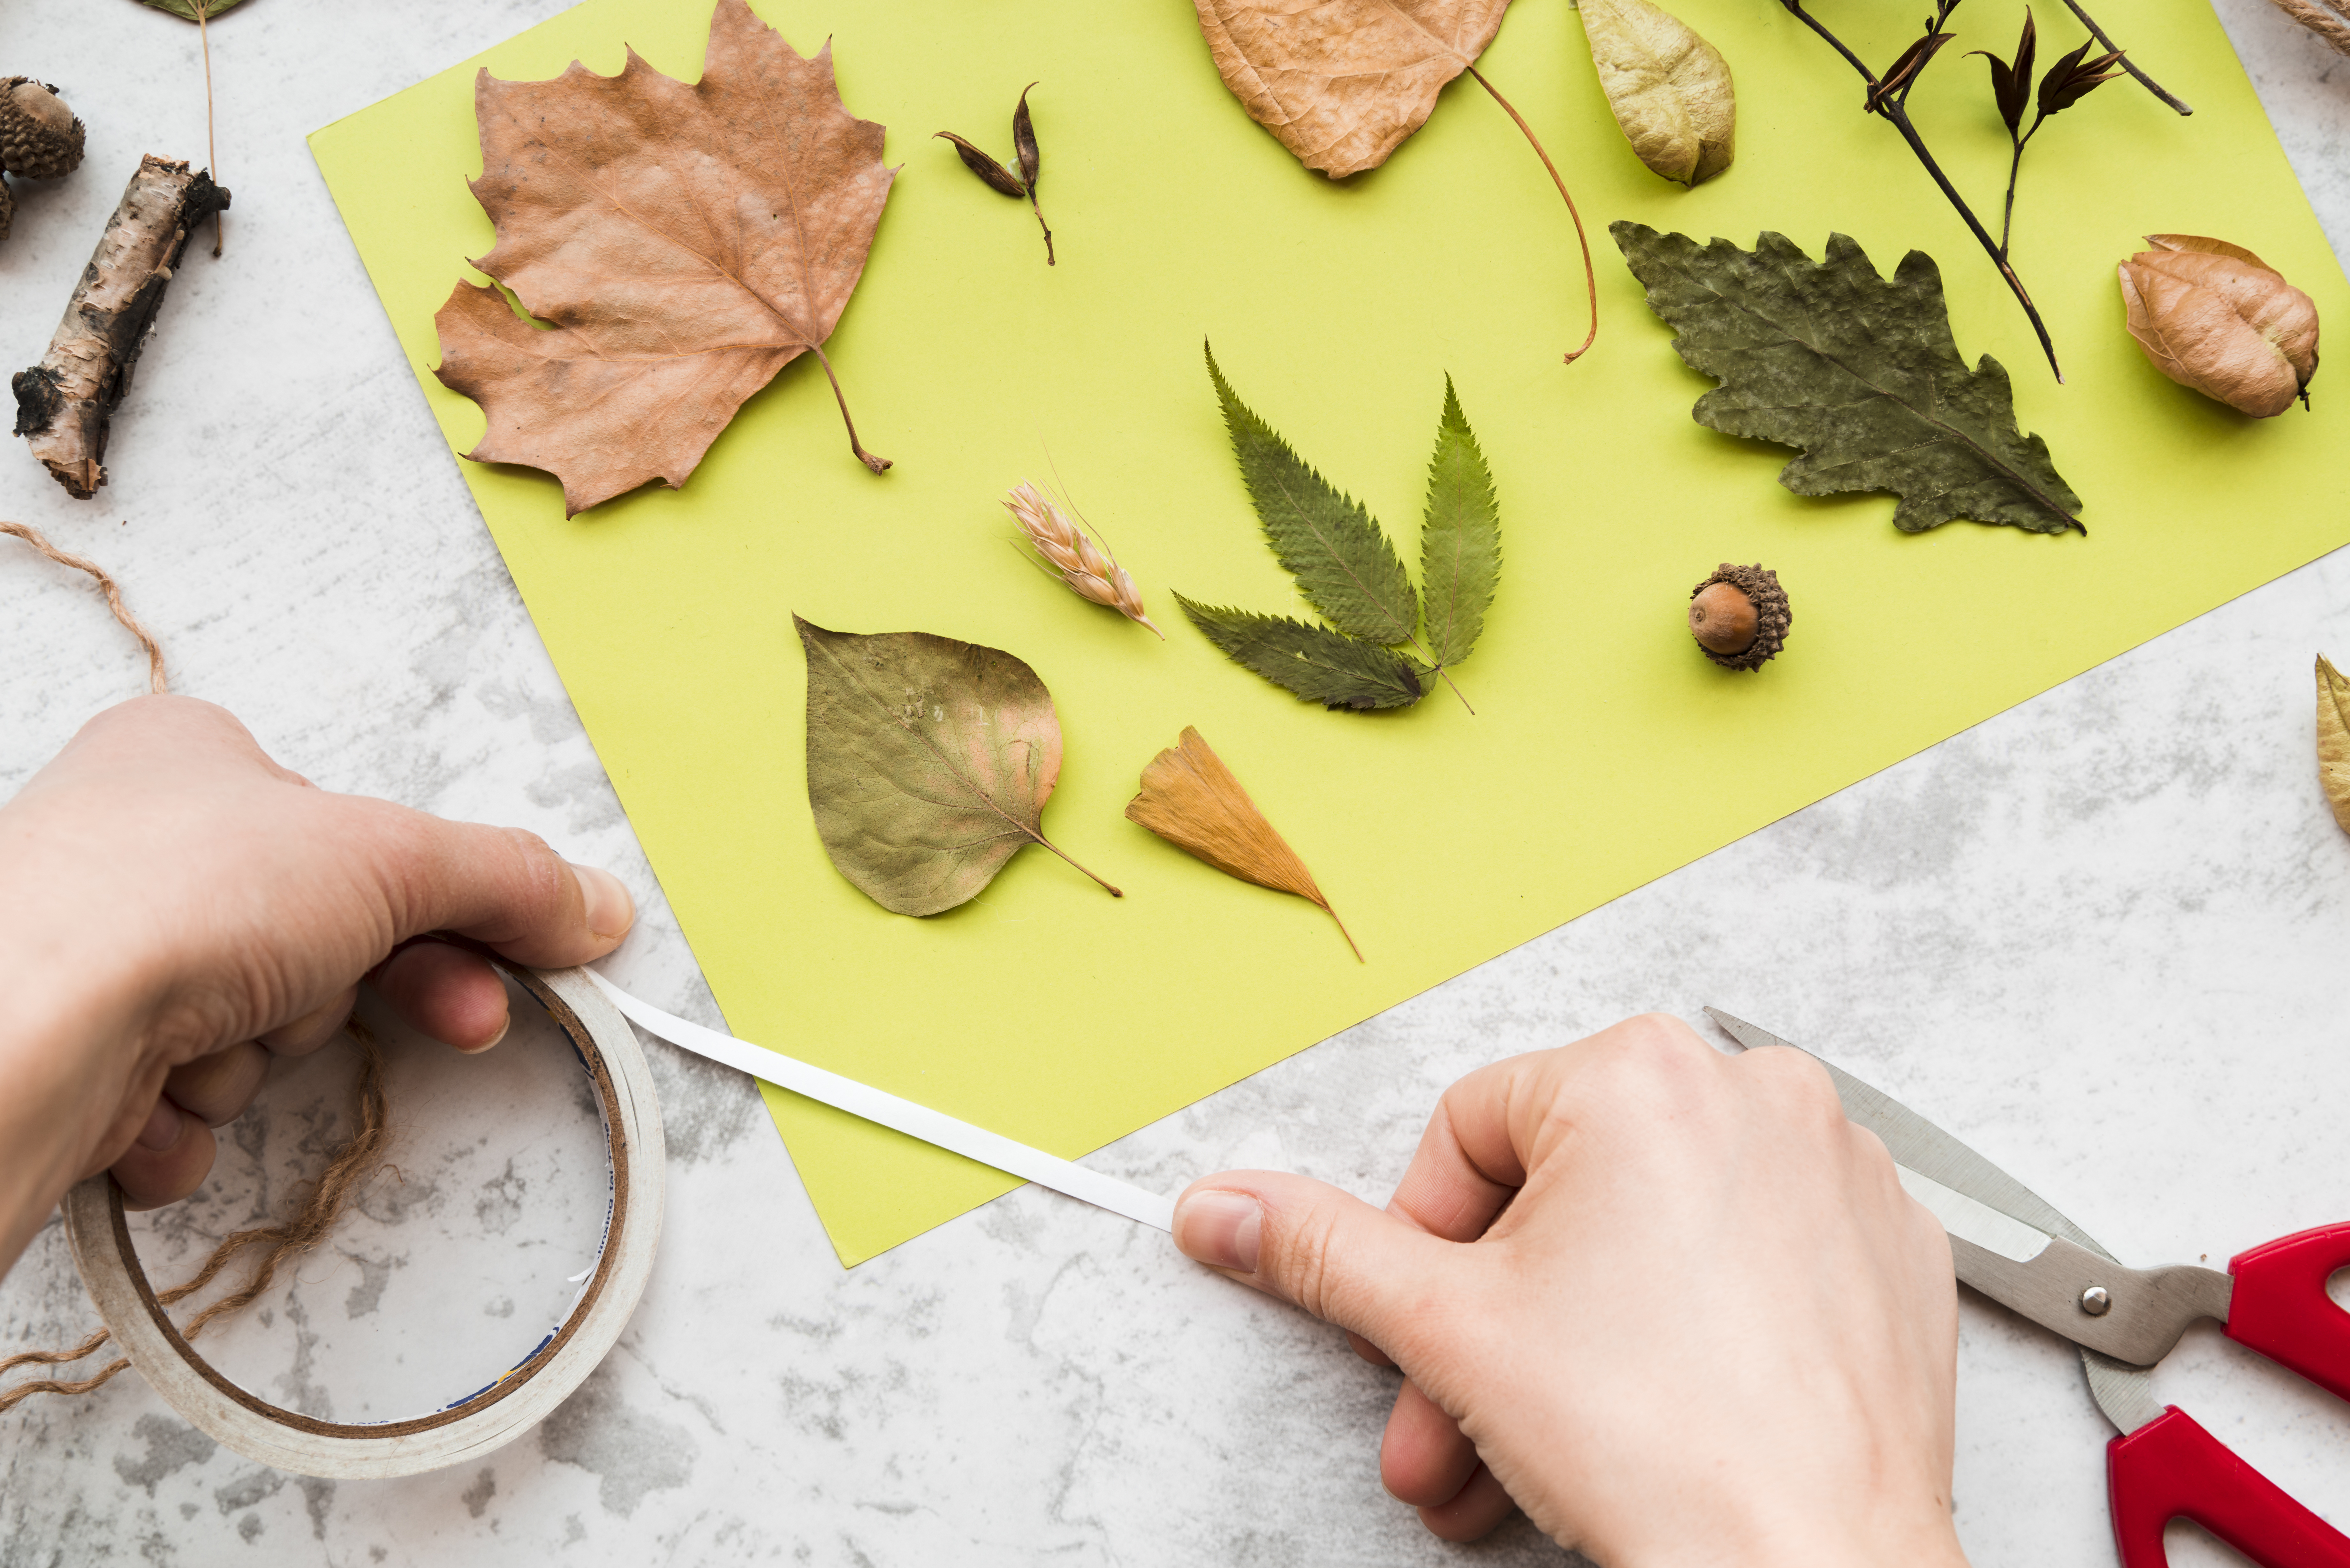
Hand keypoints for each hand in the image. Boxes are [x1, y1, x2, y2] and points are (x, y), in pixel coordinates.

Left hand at [0, 696, 634, 1276]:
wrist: (21, 1025)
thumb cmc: (169, 898)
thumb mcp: (387, 857)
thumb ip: (505, 882)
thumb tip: (594, 904)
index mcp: (188, 760)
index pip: (351, 842)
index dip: (443, 911)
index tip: (504, 966)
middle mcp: (127, 846)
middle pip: (311, 944)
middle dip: (353, 996)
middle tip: (453, 1019)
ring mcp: (85, 957)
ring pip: (243, 1035)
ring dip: (255, 1059)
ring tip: (214, 1039)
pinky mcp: (57, 1061)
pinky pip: (166, 1112)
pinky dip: (177, 1124)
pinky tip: (150, 1101)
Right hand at [1172, 1014, 1965, 1567]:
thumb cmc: (1660, 1447)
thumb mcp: (1443, 1327)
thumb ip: (1320, 1249)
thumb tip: (1226, 1207)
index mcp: (1640, 1073)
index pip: (1469, 1132)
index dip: (1426, 1242)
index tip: (1428, 1330)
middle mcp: (1752, 1092)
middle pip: (1562, 1192)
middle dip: (1490, 1320)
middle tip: (1457, 1412)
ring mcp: (1837, 1167)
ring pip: (1654, 1232)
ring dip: (1579, 1334)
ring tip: (1548, 1439)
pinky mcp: (1891, 1245)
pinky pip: (1754, 1257)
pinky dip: (1698, 1322)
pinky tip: (1668, 1406)